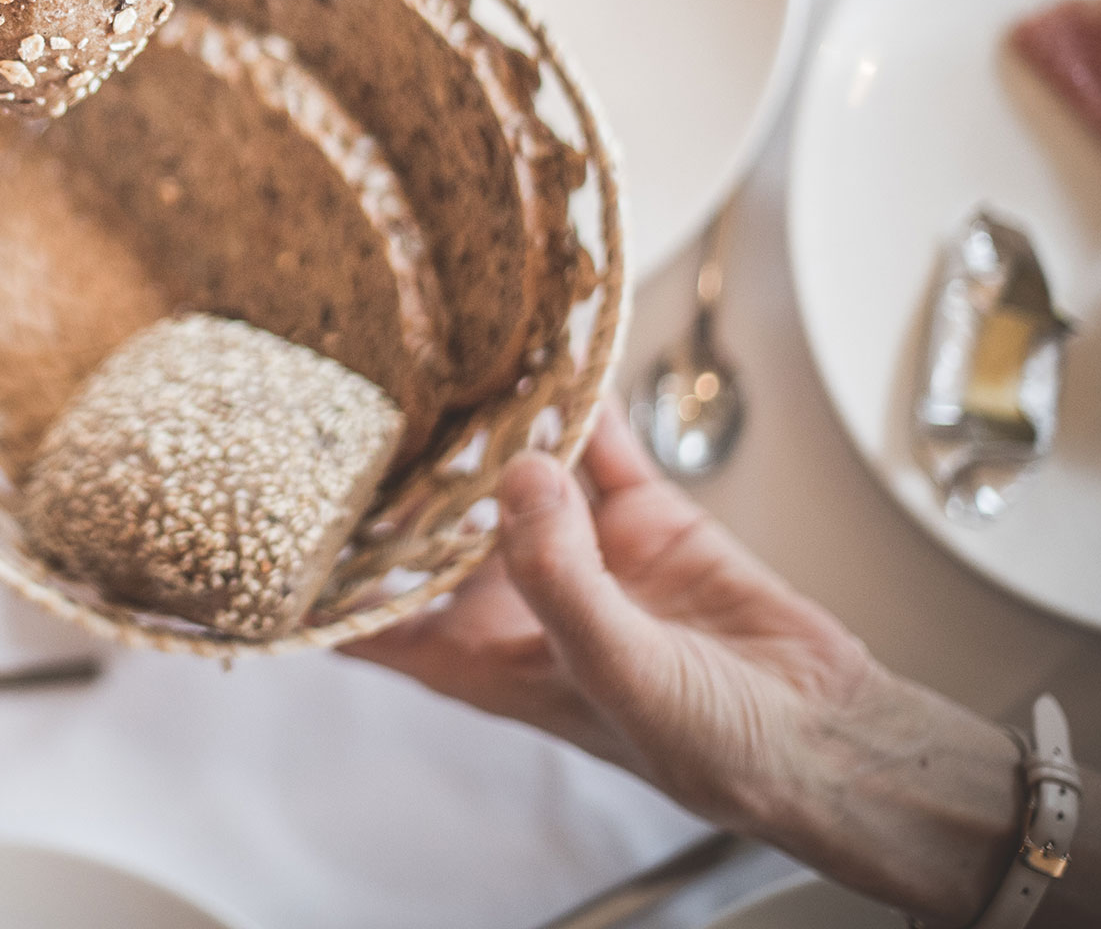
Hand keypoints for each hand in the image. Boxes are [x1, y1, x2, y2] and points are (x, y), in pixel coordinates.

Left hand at [346, 406, 1023, 921]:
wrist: (827, 737)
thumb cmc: (711, 750)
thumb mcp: (614, 672)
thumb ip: (558, 575)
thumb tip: (517, 475)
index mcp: (483, 659)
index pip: (376, 617)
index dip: (323, 572)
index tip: (273, 511)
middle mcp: (517, 597)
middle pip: (434, 519)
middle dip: (402, 464)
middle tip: (357, 386)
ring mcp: (578, 548)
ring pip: (514, 465)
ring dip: (490, 416)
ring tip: (449, 350)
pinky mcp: (641, 515)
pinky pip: (601, 442)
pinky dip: (581, 398)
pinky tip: (555, 351)